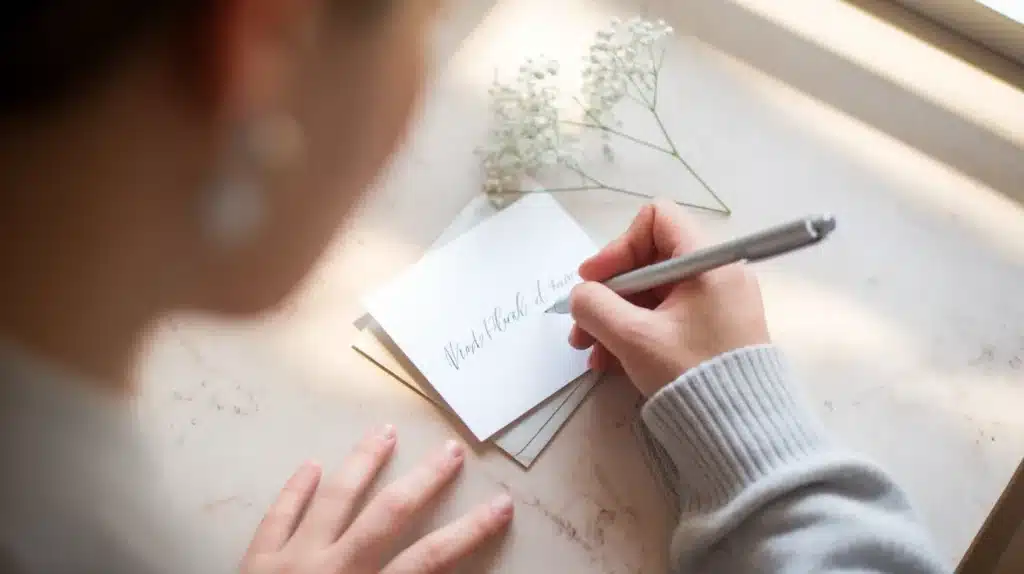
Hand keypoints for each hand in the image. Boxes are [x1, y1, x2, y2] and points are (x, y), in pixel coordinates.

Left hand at [241, 427, 512, 573]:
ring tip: (385, 432)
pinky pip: (277, 516)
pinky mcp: (254, 563)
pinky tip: (311, 465)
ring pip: (334, 499)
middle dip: (424, 480)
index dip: (469, 531)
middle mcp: (332, 571)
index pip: (430, 560)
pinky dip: (295, 489)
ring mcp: (289, 561)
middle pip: (388, 515)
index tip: (500, 505)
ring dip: (363, 463)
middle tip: (450, 451)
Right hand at [568, 201, 769, 395]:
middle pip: (648, 261)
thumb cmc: (690, 372)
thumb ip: (596, 306)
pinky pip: (666, 317)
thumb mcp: (633, 337)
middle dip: (608, 293)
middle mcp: (716, 274)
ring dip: (615, 318)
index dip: (619, 245)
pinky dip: (636, 332)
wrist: (741, 429)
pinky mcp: (712, 331)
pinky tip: (610, 362)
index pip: (656, 220)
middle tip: (582, 324)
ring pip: (652, 294)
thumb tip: (580, 295)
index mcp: (708, 262)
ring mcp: (716, 304)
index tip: (595, 280)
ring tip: (589, 352)